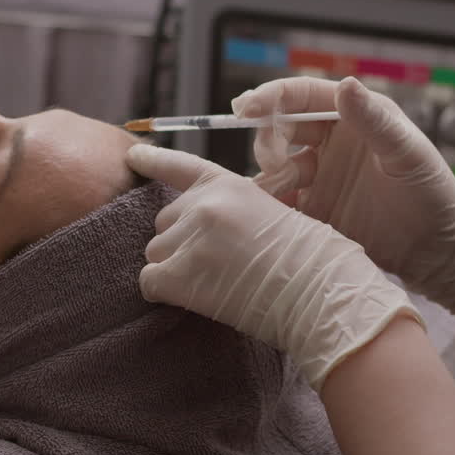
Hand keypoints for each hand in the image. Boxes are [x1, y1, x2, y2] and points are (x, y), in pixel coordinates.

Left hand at [126, 143, 422, 389]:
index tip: (133, 156)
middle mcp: (203, 206)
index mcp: (229, 185)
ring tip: (215, 282)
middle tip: (217, 265)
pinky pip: (148, 282)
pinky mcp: (181, 275)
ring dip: (175, 269)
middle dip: (180, 242)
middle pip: (164, 222)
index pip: (179, 166)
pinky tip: (192, 298)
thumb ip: (236, 210)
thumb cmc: (312, 262)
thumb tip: (203, 223)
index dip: (153, 161)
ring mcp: (190, 239)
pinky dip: (163, 292)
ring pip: (155, 253)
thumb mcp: (274, 213)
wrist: (321, 295)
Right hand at [233, 76, 454, 313]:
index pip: (300, 97)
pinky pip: (280, 204)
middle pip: (279, 130)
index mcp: (352, 117)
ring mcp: (318, 178)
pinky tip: (272, 216)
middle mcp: (330, 144)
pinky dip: (270, 207)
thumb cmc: (433, 194)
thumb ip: (374, 120)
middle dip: (267, 141)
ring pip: (275, 169)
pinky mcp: (312, 211)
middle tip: (273, 162)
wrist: (438, 251)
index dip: (269, 98)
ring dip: (267, 178)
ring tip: (277, 196)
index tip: (244, 109)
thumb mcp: (406, 153)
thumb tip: (346, 85)